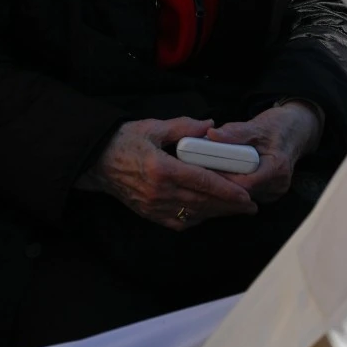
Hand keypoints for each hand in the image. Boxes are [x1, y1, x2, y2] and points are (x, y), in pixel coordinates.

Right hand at [78, 117, 257, 230]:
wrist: (95, 161)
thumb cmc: (123, 141)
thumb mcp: (152, 127)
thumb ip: (183, 126)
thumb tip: (210, 125)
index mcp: (162, 169)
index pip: (203, 182)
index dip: (227, 190)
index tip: (246, 194)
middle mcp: (159, 192)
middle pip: (203, 202)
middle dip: (230, 206)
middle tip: (251, 206)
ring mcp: (153, 206)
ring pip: (194, 214)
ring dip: (217, 214)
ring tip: (236, 210)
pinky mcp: (149, 214)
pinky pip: (179, 222)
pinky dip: (198, 218)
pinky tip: (210, 213)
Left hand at [206, 102, 320, 202]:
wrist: (295, 132)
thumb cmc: (277, 127)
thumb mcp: (257, 125)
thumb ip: (234, 132)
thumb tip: (212, 135)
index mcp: (277, 167)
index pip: (245, 182)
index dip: (223, 176)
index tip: (205, 166)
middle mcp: (278, 185)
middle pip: (242, 192)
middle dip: (222, 180)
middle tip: (203, 166)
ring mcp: (274, 192)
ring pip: (243, 196)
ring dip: (228, 184)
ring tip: (213, 168)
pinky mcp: (269, 194)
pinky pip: (247, 194)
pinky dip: (235, 185)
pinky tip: (227, 174)